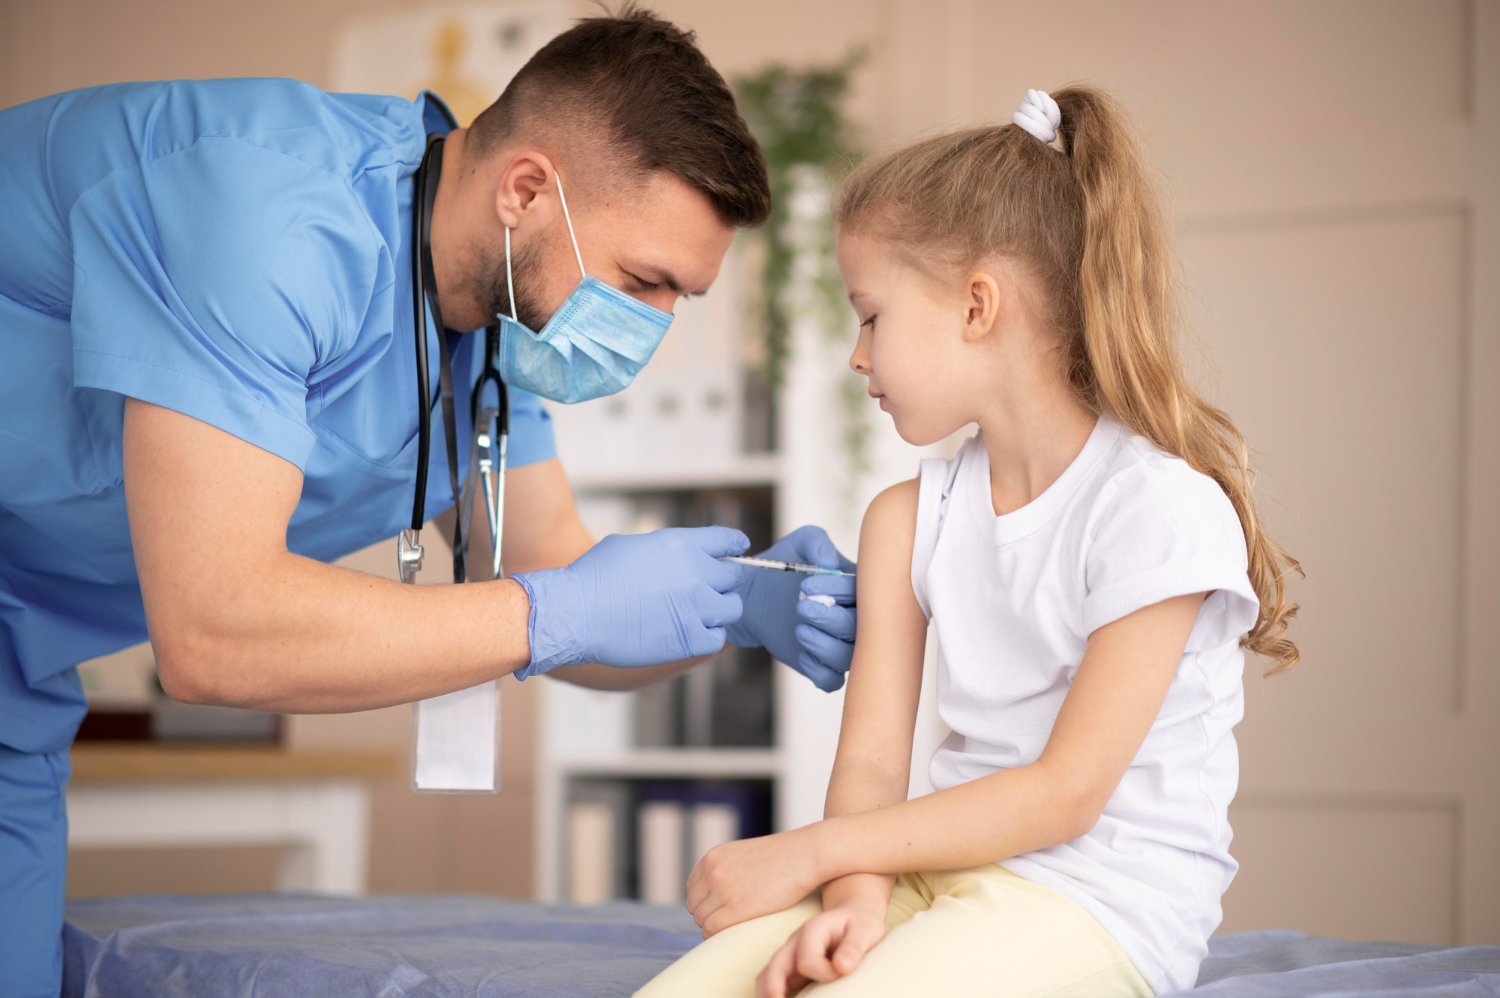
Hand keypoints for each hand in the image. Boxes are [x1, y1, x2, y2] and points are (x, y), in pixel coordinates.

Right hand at [513, 526, 747, 676]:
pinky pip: (718, 638)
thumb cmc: (592, 579)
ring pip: (733, 608)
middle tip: (706, 591)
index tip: (738, 550)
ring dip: (719, 610)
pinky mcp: (691, 638)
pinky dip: (709, 636)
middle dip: (722, 582)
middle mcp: (696, 572)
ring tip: (699, 614)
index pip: (726, 540)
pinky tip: (691, 634)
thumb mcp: (630, 546)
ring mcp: (697, 607)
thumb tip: (676, 557)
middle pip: (733, 576)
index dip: (734, 546)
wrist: (576, 615)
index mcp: (681, 544)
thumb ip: (664, 550)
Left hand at [686, 828, 824, 937]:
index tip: (720, 910)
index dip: (705, 903)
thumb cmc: (781, 857)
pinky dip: (717, 935)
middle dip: (709, 914)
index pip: (692, 890)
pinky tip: (733, 933)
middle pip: (694, 906)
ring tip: (736, 924)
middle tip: (731, 919)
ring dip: (714, 925)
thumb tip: (715, 893)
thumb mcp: (743, 855)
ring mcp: (722, 890)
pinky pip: (711, 929)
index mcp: (712, 857)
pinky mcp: (735, 908)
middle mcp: (712, 872)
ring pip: (701, 919)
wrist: (804, 855)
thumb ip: (725, 869)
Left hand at [726, 525, 856, 690]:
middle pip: (860, 629)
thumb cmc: (785, 566)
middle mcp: (857, 619)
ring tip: (800, 629)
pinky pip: (832, 680)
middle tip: (801, 606)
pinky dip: (818, 671)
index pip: (865, 594)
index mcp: (859, 589)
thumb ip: (817, 544)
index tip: (807, 583)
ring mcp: (841, 644)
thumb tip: (829, 563)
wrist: (755, 593)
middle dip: (831, 619)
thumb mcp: (800, 544)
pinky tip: (802, 654)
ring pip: (848, 658)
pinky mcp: (822, 665)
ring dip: (824, 645)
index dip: (839, 591)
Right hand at [757, 904, 887, 997]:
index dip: (823, 974)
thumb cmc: (860, 924)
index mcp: (812, 931)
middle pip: (775, 967)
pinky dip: (771, 992)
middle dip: (773, 989)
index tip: (841, 972)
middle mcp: (795, 943)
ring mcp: (790, 955)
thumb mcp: (865, 930)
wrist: (852, 915)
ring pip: (767, 975)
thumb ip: (853, 947)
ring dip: (766, 993)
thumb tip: (841, 967)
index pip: (807, 961)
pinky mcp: (791, 968)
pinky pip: (772, 981)